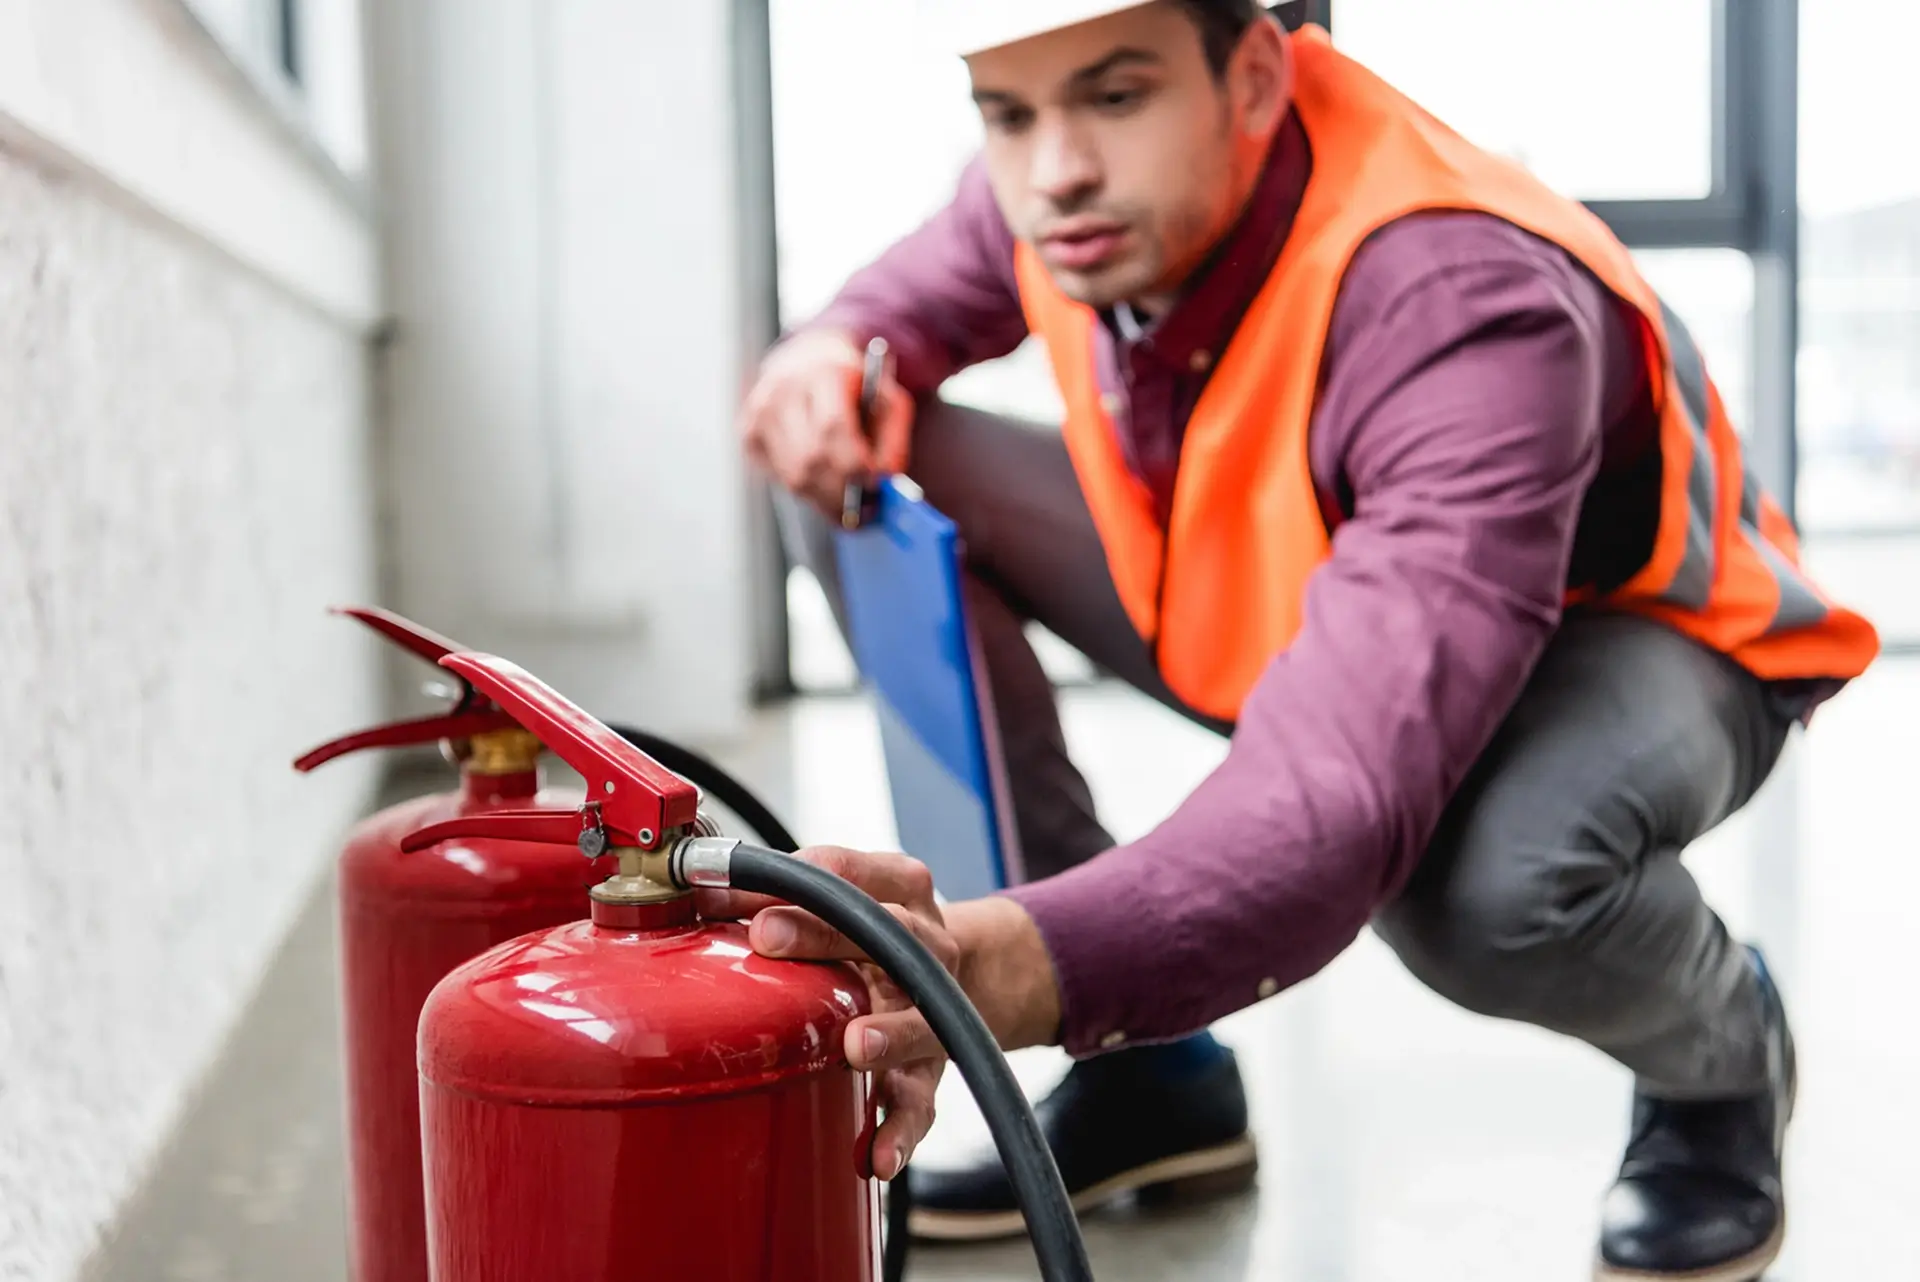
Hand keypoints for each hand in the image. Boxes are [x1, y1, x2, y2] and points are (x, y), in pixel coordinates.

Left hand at [695, 846, 1061, 1179]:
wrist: (957, 979)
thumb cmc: (874, 937)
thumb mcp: (840, 903)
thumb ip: (777, 898)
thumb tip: (699, 890)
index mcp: (900, 890)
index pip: (849, 871)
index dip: (790, 876)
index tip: (726, 888)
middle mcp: (926, 947)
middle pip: (886, 933)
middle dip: (824, 934)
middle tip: (766, 936)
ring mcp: (933, 1010)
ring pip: (921, 1021)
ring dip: (890, 1034)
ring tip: (856, 1047)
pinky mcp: (931, 1070)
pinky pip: (922, 1103)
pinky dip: (902, 1129)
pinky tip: (878, 1154)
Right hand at [739, 329, 913, 515]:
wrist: (809, 362)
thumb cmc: (855, 387)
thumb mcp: (888, 401)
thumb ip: (893, 442)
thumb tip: (885, 482)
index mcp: (822, 373)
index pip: (832, 428)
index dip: (853, 464)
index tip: (874, 487)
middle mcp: (784, 390)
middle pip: (811, 459)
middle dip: (842, 493)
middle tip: (866, 512)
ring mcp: (760, 413)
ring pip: (794, 477)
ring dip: (825, 499)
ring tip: (849, 506)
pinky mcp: (749, 433)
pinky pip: (780, 479)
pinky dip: (807, 490)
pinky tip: (823, 483)